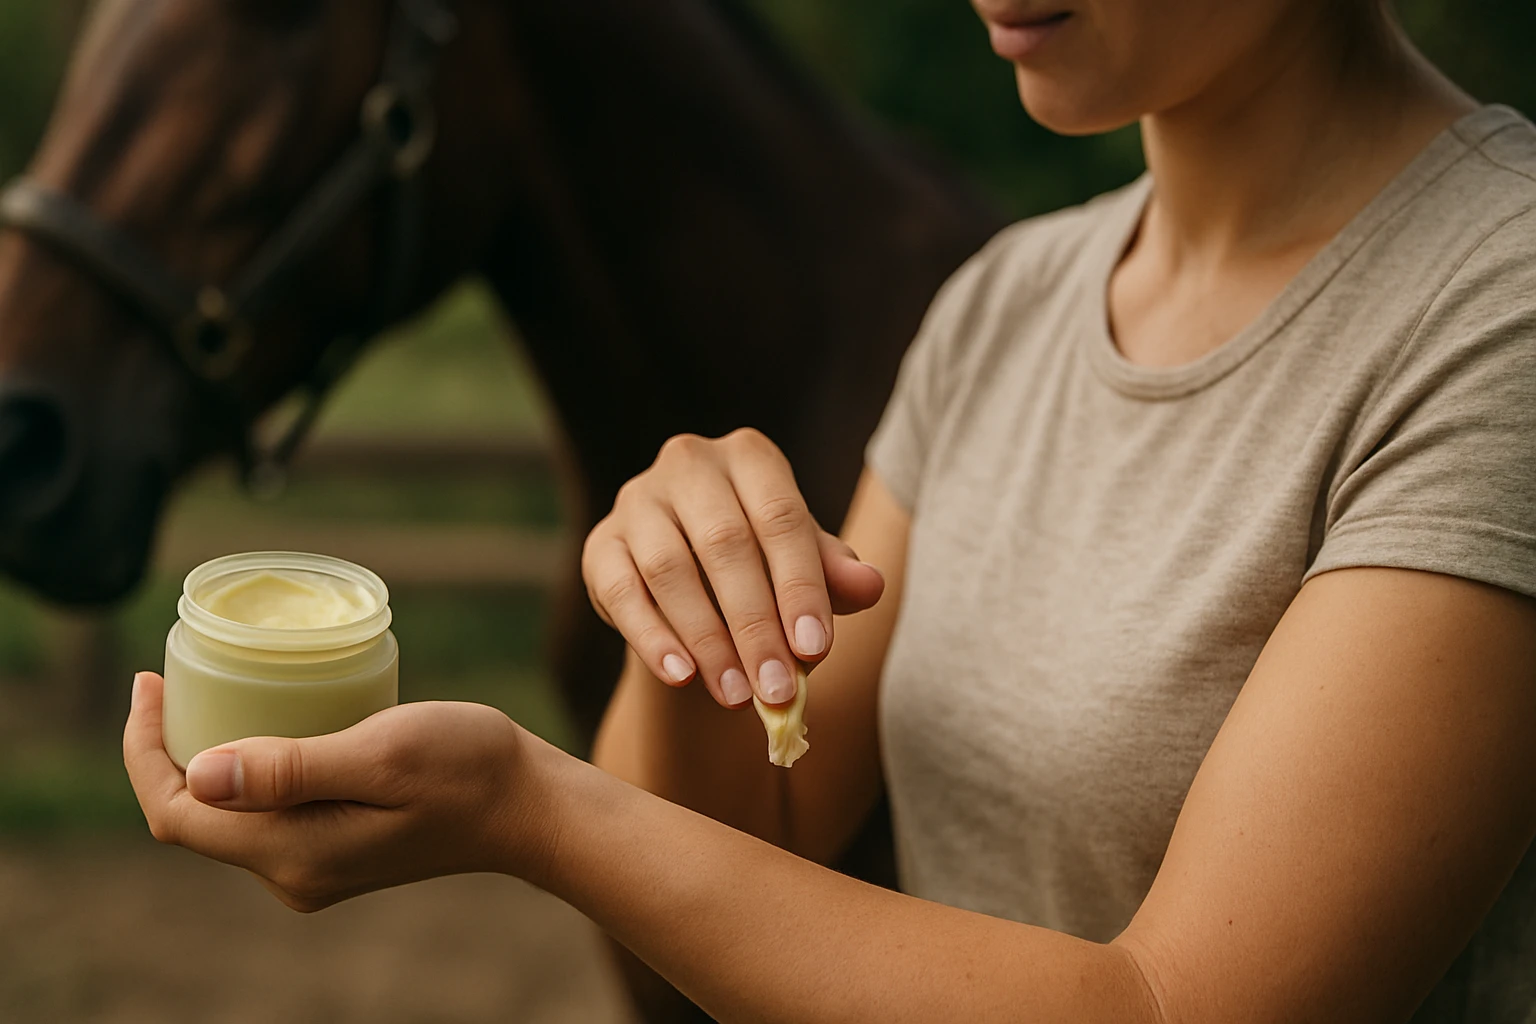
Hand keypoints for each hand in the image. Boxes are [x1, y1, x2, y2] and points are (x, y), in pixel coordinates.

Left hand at [123, 672, 551, 911]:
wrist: (529, 807)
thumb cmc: (467, 769)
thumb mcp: (381, 754)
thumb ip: (291, 770)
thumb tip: (200, 774)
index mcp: (293, 852)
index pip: (177, 813)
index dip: (145, 751)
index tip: (150, 681)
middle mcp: (292, 873)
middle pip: (195, 817)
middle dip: (167, 749)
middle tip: (172, 674)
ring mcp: (314, 868)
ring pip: (228, 815)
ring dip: (206, 756)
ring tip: (208, 688)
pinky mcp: (335, 852)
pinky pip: (265, 814)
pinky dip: (247, 767)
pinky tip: (263, 722)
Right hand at [582, 428, 884, 708]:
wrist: (694, 580)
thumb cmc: (762, 565)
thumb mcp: (804, 566)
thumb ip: (834, 574)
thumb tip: (870, 585)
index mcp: (749, 457)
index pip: (781, 518)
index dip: (800, 586)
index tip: (815, 650)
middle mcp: (689, 463)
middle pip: (724, 545)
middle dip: (755, 625)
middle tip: (777, 689)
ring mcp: (637, 499)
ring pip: (669, 568)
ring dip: (706, 639)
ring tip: (736, 695)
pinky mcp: (600, 543)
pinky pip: (622, 590)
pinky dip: (651, 637)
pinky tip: (681, 676)